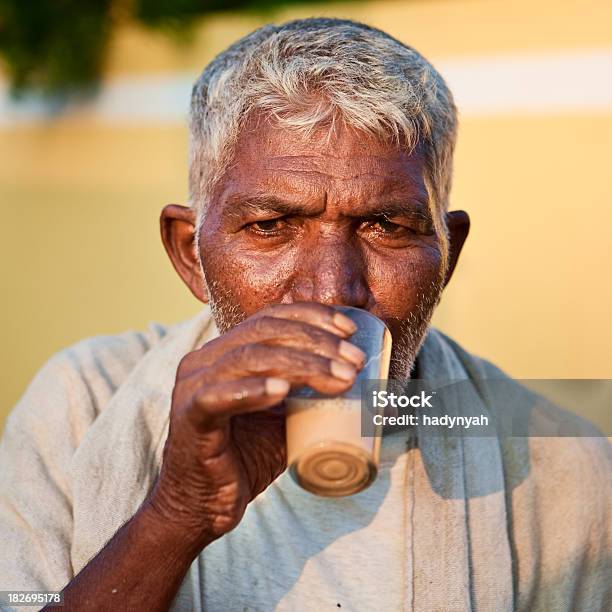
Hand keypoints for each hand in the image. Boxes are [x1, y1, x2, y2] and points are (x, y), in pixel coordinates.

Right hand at [146, 302, 364, 549]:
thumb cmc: (247, 457)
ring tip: (340, 378)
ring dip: (301, 363)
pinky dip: (253, 390)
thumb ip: (306, 394)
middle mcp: (205, 360)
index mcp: (225, 352)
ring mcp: (192, 386)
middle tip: (355, 360)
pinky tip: (282, 390)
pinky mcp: (189, 418)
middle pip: (263, 332)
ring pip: (248, 358)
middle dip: (316, 340)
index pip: (269, 318)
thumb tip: (360, 380)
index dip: (310, 315)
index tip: (350, 329)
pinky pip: (217, 396)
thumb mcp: (283, 418)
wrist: (204, 506)